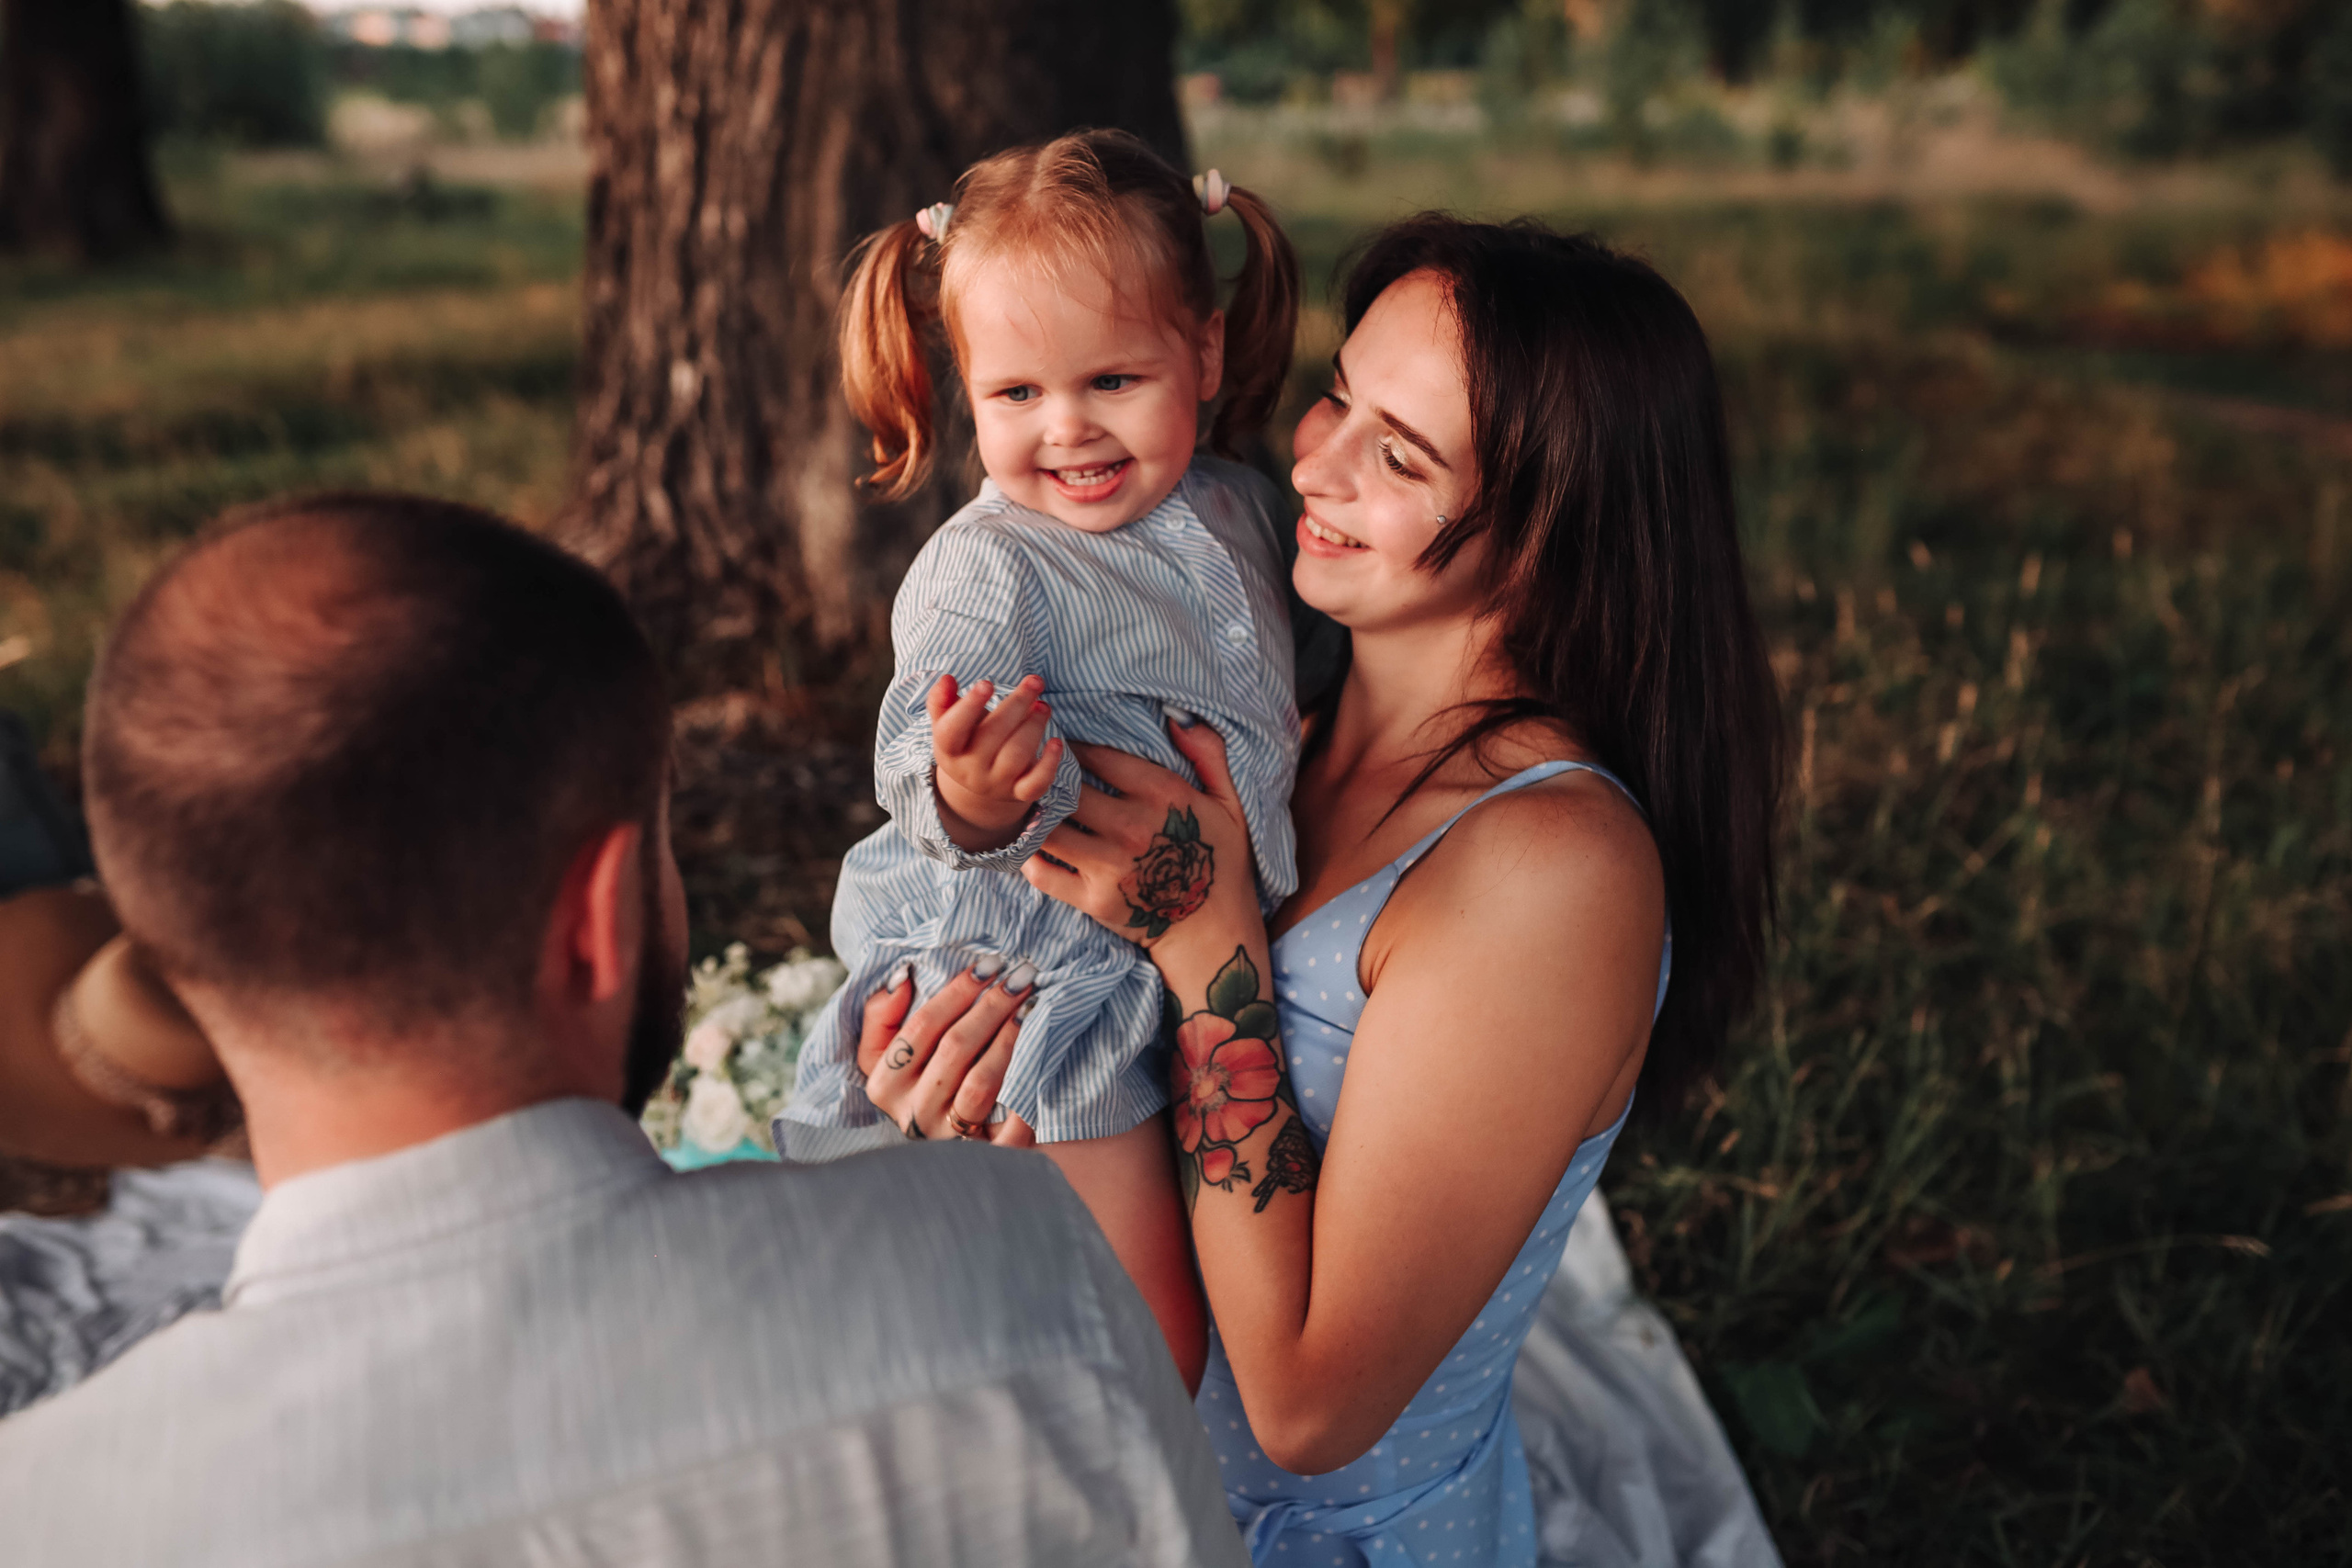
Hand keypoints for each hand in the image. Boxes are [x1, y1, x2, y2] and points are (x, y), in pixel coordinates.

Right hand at [855, 958, 1037, 1145]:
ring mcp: (948, 1140)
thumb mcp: (884, 1052)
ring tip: (1031, 1008)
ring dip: (1009, 1039)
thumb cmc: (919, 1081)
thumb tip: (901, 977)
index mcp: (884, 1086)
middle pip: (954, 1049)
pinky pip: (1010, 1131)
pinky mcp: (985, 1158)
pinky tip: (1041, 1063)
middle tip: (1022, 976)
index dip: (956, 991)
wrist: (942, 1161)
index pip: (920, 1028)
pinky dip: (1026, 1100)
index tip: (988, 966)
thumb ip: (882, 1014)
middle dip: (991, 1005)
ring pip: (980, 1083)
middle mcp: (913, 1115)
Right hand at [929, 674, 1060, 845]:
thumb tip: (947, 679)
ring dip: (1034, 725)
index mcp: (948, 750)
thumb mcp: (948, 723)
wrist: (979, 785)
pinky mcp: (1019, 793)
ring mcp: (996, 784)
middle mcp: (970, 770)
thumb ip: (942, 700)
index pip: (953, 731)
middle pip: (992, 736)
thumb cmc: (966, 740)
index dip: (968, 707)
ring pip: (1017, 755)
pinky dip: (1049, 763)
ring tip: (1043, 706)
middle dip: (1017, 704)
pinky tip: (1056, 742)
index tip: (987, 683)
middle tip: (1035, 681)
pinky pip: (1036, 784)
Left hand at [1021, 717, 1258, 958]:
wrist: (1213, 929)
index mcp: (1162, 795)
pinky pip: (1044, 873)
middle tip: (1034, 773)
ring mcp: (1110, 866)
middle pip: (1067, 789)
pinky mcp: (1093, 900)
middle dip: (1047, 777)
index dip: (1072, 747)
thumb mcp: (1228, 801)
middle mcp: (1132, 828)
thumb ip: (1207, 752)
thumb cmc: (1220, 859)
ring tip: (1029, 806)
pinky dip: (1030, 857)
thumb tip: (1176, 716)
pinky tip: (1031, 844)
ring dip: (1035, 815)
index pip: (1098, 756)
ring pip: (1049, 828)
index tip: (1058, 745)